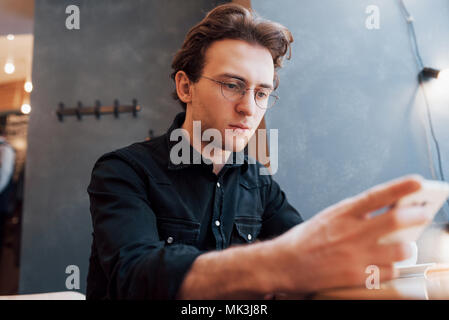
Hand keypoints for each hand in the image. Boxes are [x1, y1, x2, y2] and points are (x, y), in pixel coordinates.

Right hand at [271, 175, 429, 293]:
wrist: (285, 263)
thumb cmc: (305, 239)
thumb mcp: (329, 217)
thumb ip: (355, 213)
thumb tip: (385, 209)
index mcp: (342, 213)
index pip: (376, 196)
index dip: (400, 187)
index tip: (417, 181)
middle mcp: (351, 232)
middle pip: (396, 220)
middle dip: (416, 215)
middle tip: (423, 213)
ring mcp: (355, 255)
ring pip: (399, 249)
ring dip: (406, 246)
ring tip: (403, 245)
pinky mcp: (357, 276)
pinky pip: (389, 272)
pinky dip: (392, 267)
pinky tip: (385, 264)